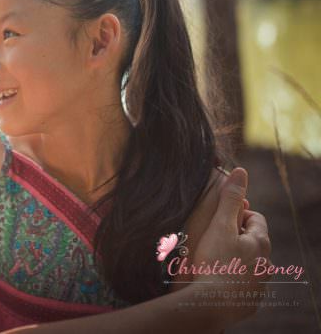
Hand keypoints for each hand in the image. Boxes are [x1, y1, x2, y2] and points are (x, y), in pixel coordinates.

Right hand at [190, 167, 271, 322]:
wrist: (210, 304)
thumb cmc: (214, 262)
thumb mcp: (220, 225)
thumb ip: (230, 199)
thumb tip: (240, 171)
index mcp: (260, 242)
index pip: (255, 218)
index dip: (237, 214)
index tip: (219, 219)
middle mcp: (265, 263)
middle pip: (252, 241)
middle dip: (234, 236)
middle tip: (211, 238)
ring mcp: (258, 284)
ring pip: (247, 263)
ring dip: (233, 258)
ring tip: (210, 260)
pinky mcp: (249, 301)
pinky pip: (242, 284)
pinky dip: (230, 279)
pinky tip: (213, 279)